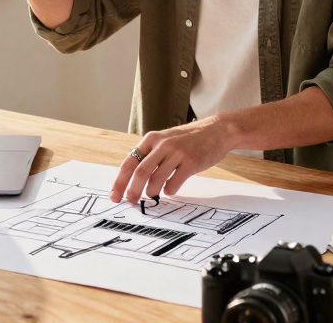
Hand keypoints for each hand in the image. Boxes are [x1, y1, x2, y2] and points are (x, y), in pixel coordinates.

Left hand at [109, 118, 235, 203]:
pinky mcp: (191, 162)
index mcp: (151, 139)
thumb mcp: (165, 140)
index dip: (120, 181)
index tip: (115, 196)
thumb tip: (133, 179)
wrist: (217, 130)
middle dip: (133, 190)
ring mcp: (177, 153)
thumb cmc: (189, 139)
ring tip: (153, 194)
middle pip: (140, 172)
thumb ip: (151, 155)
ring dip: (152, 192)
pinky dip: (169, 191)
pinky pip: (174, 183)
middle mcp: (162, 144)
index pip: (129, 162)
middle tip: (131, 201)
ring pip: (156, 179)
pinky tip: (170, 190)